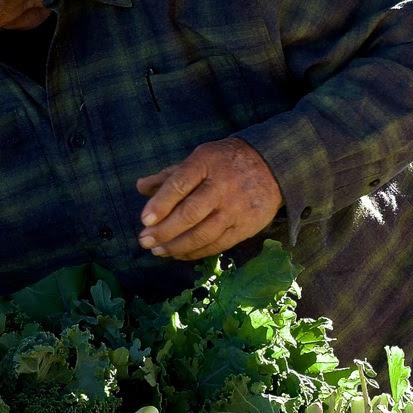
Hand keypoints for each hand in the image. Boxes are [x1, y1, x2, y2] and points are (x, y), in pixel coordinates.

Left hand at [135, 137, 282, 260]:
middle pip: (189, 214)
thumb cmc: (226, 163)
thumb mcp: (199, 159)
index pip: (179, 185)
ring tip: (158, 251)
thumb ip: (169, 175)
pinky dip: (196, 252)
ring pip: (202, 234)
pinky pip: (217, 245)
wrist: (272, 166)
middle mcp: (222, 186)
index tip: (144, 220)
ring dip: (176, 246)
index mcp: (206, 163)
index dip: (160, 204)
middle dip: (164, 231)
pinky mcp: (246, 226)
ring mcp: (236, 208)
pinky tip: (180, 254)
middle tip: (145, 241)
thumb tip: (140, 186)